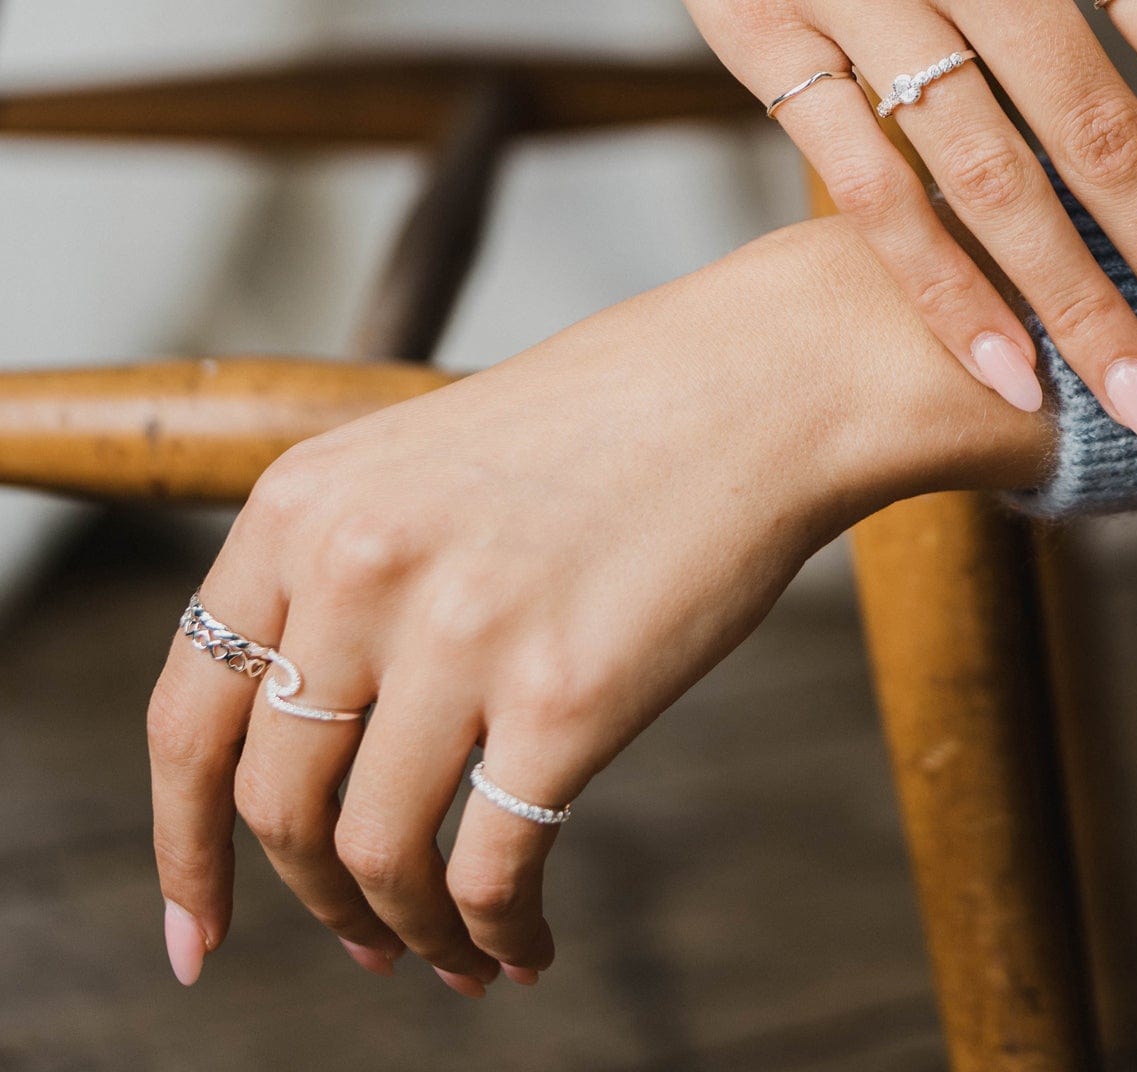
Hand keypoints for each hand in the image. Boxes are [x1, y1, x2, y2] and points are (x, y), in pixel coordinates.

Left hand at [148, 220, 1050, 991]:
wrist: (758, 380)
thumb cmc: (608, 420)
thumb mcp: (423, 461)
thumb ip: (340, 573)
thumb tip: (305, 745)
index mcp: (303, 502)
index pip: (190, 713)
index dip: (183, 846)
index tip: (200, 933)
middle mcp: (356, 564)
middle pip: (276, 802)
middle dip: (313, 901)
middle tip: (365, 942)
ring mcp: (459, 632)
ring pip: (374, 855)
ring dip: (405, 932)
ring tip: (452, 952)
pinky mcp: (564, 696)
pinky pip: (490, 871)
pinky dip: (495, 933)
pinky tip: (525, 944)